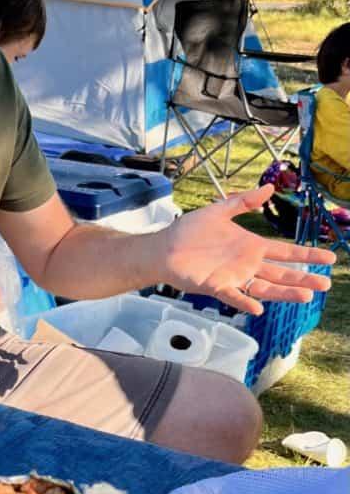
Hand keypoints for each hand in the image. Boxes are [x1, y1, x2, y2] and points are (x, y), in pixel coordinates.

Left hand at [158, 184, 334, 314]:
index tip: (329, 258)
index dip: (307, 255)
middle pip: (281, 274)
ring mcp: (233, 277)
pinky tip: (257, 306)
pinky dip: (244, 301)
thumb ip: (244, 201)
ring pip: (265, 287)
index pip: (285, 252)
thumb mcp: (219, 210)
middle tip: (326, 284)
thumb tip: (269, 187)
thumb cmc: (190, 231)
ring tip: (305, 296)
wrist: (164, 247)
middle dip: (303, 279)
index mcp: (251, 246)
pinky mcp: (215, 286)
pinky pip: (233, 296)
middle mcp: (247, 264)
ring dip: (284, 292)